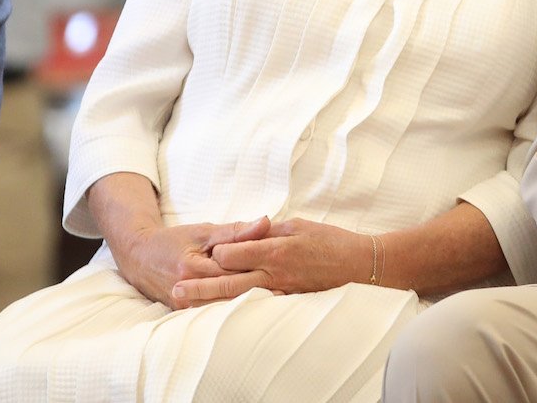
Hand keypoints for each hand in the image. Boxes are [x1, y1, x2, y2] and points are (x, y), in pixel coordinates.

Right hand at [110, 216, 270, 309]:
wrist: (139, 256)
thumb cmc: (174, 240)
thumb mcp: (204, 231)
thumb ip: (235, 231)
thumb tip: (265, 222)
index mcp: (193, 268)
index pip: (233, 273)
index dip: (260, 271)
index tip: (286, 270)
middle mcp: (188, 292)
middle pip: (231, 295)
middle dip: (259, 292)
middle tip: (289, 289)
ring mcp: (185, 307)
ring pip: (224, 308)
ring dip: (250, 303)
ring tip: (280, 298)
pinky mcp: (185, 313)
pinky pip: (214, 312)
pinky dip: (234, 308)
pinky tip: (255, 306)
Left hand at [170, 217, 372, 306]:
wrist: (359, 264)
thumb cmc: (331, 240)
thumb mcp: (299, 225)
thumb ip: (270, 231)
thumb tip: (248, 231)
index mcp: (275, 250)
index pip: (233, 253)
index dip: (217, 251)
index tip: (209, 249)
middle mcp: (273, 273)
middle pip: (229, 281)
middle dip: (200, 287)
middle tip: (176, 290)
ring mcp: (280, 291)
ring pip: (239, 298)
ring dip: (212, 301)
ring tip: (189, 304)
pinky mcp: (287, 302)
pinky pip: (257, 306)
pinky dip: (238, 308)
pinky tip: (224, 311)